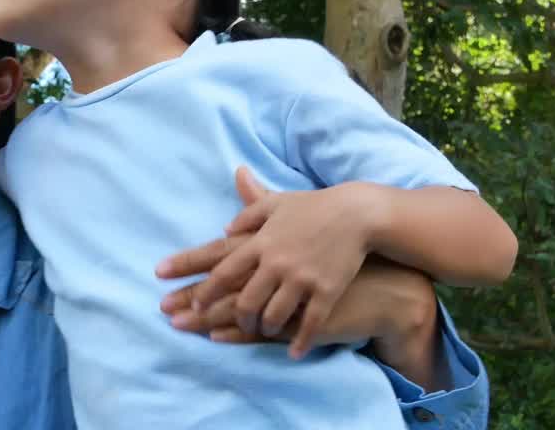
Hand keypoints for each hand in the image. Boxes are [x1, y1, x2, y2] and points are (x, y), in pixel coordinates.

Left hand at [156, 167, 381, 358]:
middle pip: (245, 300)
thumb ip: (248, 215)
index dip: (206, 291)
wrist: (359, 214)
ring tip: (262, 330)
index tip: (194, 305)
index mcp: (261, 241)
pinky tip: (295, 352)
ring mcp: (302, 279)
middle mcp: (276, 262)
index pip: (223, 271)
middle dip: (235, 318)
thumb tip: (224, 229)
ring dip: (263, 328)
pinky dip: (300, 341)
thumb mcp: (277, 203)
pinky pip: (309, 324)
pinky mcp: (326, 291)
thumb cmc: (316, 206)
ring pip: (273, 315)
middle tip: (233, 323)